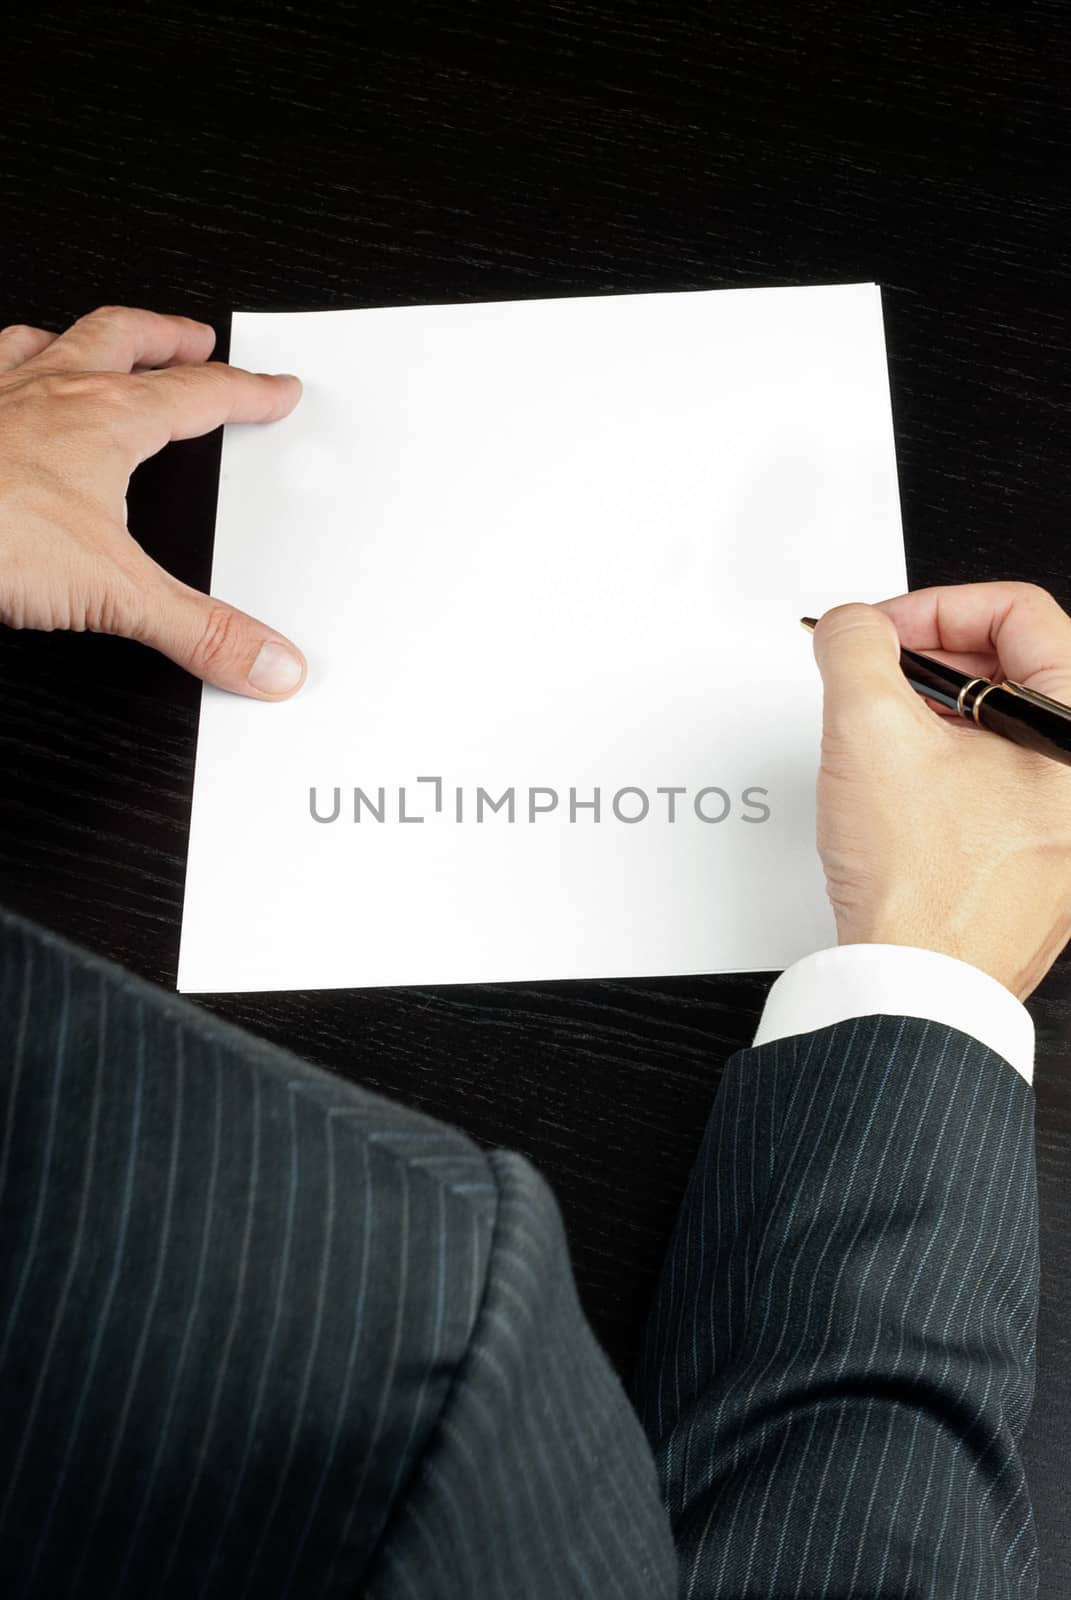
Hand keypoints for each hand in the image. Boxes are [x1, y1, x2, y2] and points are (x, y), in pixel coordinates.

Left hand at [0, 306, 306, 697]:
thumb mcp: (115, 595)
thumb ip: (199, 630)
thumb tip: (269, 660)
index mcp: (106, 421)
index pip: (199, 395)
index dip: (246, 392)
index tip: (273, 389)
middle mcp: (50, 393)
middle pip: (124, 340)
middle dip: (168, 337)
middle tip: (196, 338)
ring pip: (52, 341)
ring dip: (86, 338)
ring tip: (105, 342)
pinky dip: (2, 363)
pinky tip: (2, 377)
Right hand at [810, 582, 1070, 1000]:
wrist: (919, 987)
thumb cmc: (924, 888)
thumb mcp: (868, 730)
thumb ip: (855, 644)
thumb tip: (853, 624)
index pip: (1020, 610)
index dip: (935, 606)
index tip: (883, 631)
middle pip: (1016, 663)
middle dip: (931, 658)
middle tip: (875, 675)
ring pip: (1005, 721)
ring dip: (935, 710)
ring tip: (881, 733)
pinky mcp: (1047, 852)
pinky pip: (1002, 774)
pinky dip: (948, 760)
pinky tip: (901, 784)